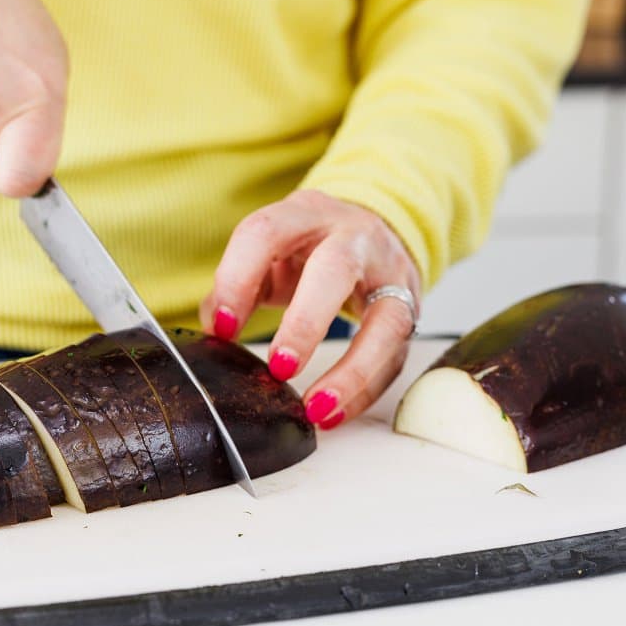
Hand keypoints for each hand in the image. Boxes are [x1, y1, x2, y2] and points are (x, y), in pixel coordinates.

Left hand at [202, 190, 420, 430]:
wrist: (375, 234)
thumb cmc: (313, 248)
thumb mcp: (273, 252)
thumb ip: (241, 283)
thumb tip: (215, 325)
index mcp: (307, 213)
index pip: (267, 233)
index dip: (238, 279)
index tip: (223, 327)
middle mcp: (355, 236)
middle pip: (336, 269)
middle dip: (306, 323)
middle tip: (280, 367)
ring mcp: (390, 274)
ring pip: (385, 322)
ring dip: (351, 371)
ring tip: (317, 408)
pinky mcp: (410, 310)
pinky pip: (394, 357)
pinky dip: (364, 390)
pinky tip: (335, 413)